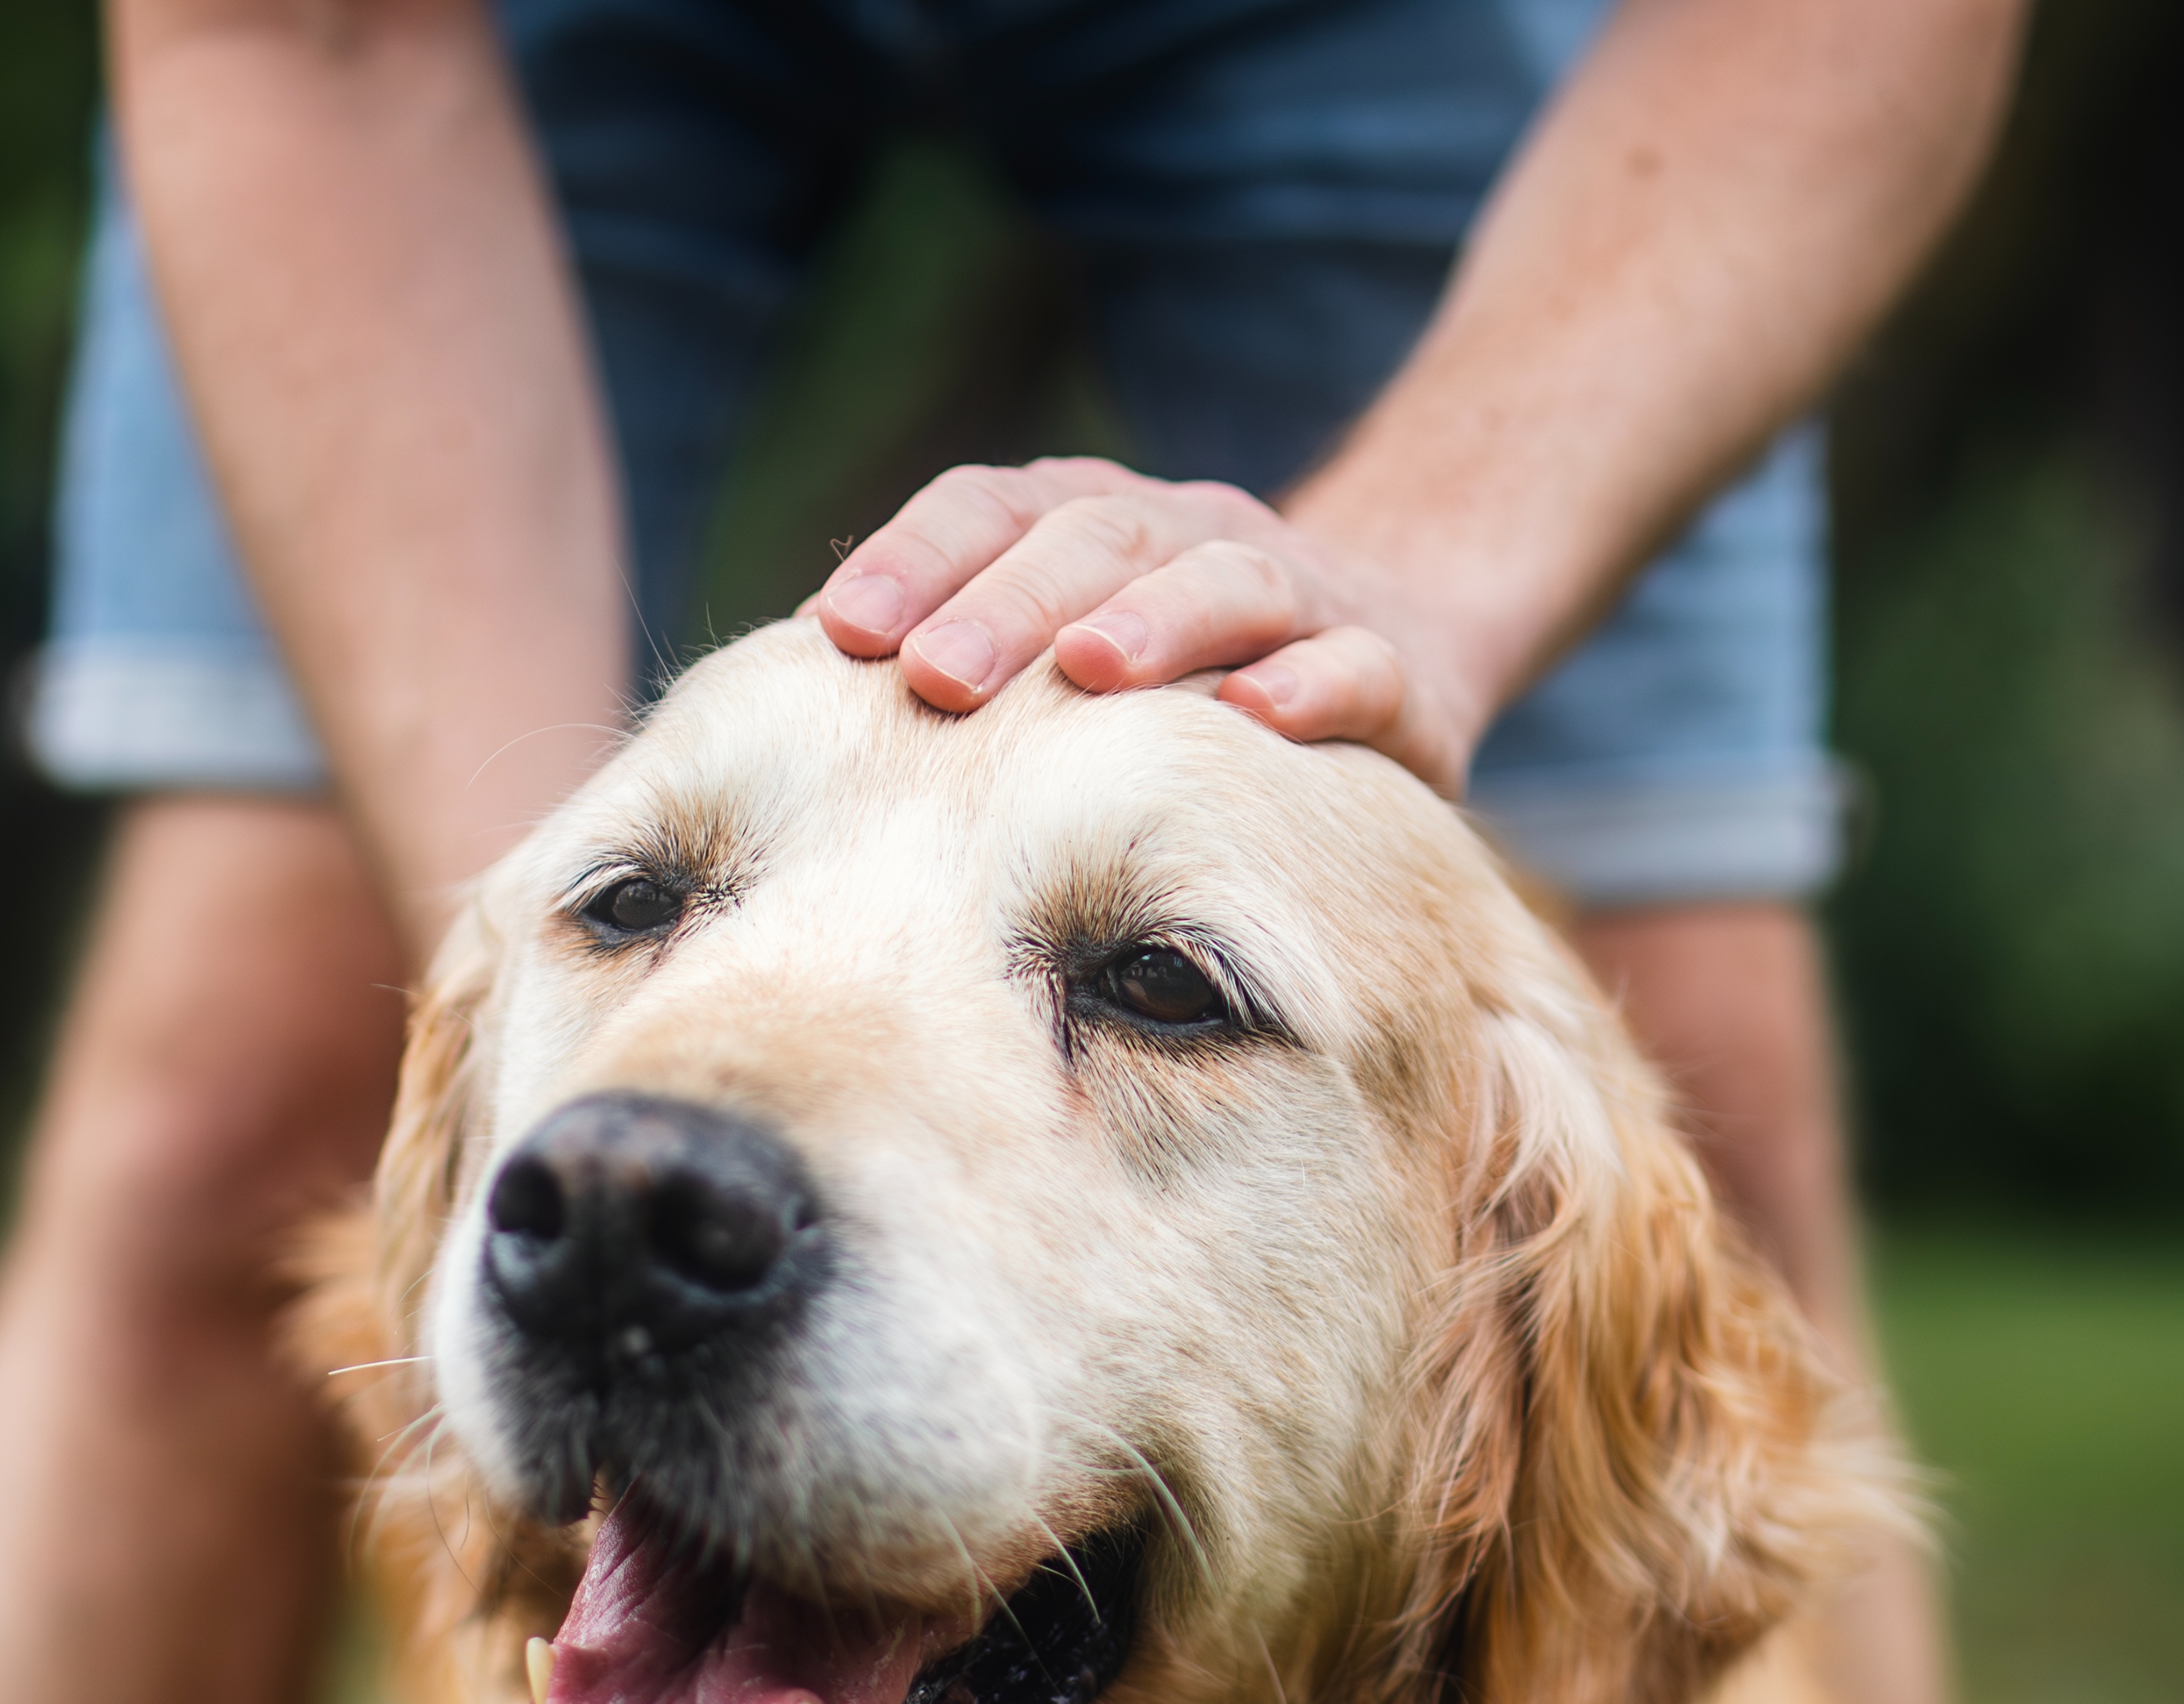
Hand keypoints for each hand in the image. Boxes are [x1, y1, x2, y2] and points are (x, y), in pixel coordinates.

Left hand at [801, 458, 1502, 795]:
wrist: (1398, 640)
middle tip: (936, 674)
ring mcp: (1297, 591)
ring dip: (1153, 622)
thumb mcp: (1064, 651)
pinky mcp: (1393, 667)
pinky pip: (1355, 663)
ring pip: (1226, 580)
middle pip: (1095, 539)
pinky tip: (1258, 715)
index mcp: (1094, 522)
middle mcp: (1190, 532)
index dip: (915, 559)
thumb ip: (952, 652)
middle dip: (1009, 604)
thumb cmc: (1177, 670)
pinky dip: (1312, 682)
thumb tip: (785, 694)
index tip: (836, 633)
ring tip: (1090, 670)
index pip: (989, 508)